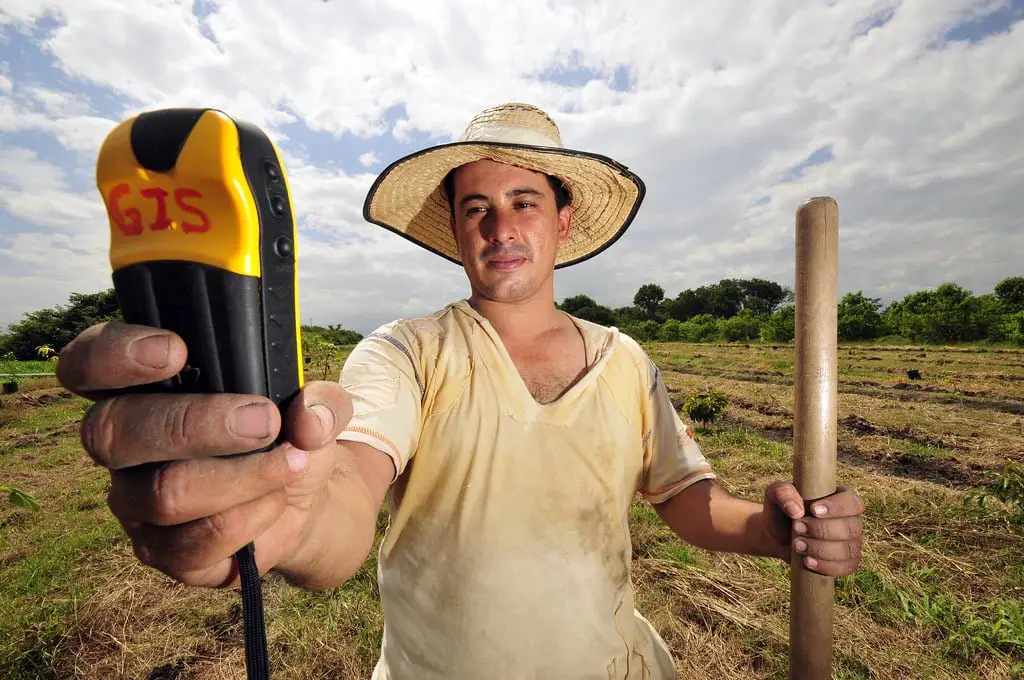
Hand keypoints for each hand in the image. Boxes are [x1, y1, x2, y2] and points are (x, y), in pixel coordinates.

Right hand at [57, 321, 352, 587]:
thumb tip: (308, 416)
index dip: (114, 356)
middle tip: (264, 420)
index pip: (88, 365)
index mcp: (142, 389)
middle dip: (196, 424)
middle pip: (113, 432)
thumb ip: (321, 401)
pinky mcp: (161, 552)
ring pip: (164, 493)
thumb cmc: (288, 436)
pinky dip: (248, 519)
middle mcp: (122, 445)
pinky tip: (276, 502)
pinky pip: (192, 543)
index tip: (176, 350)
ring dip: (240, 477)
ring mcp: (135, 502)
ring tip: (292, 464)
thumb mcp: (316, 408)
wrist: (305, 502)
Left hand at [762, 481, 864, 576]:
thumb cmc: (781, 510)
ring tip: (796, 545)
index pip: (852, 502)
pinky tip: (807, 562)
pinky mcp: (847, 562)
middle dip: (822, 530)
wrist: (777, 535)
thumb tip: (797, 510)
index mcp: (842, 498)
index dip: (837, 507)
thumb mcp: (775, 494)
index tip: (813, 510)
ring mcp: (852, 542)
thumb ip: (782, 492)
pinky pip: (846, 567)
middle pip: (850, 528)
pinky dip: (826, 566)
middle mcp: (852, 520)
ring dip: (821, 549)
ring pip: (848, 549)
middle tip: (796, 527)